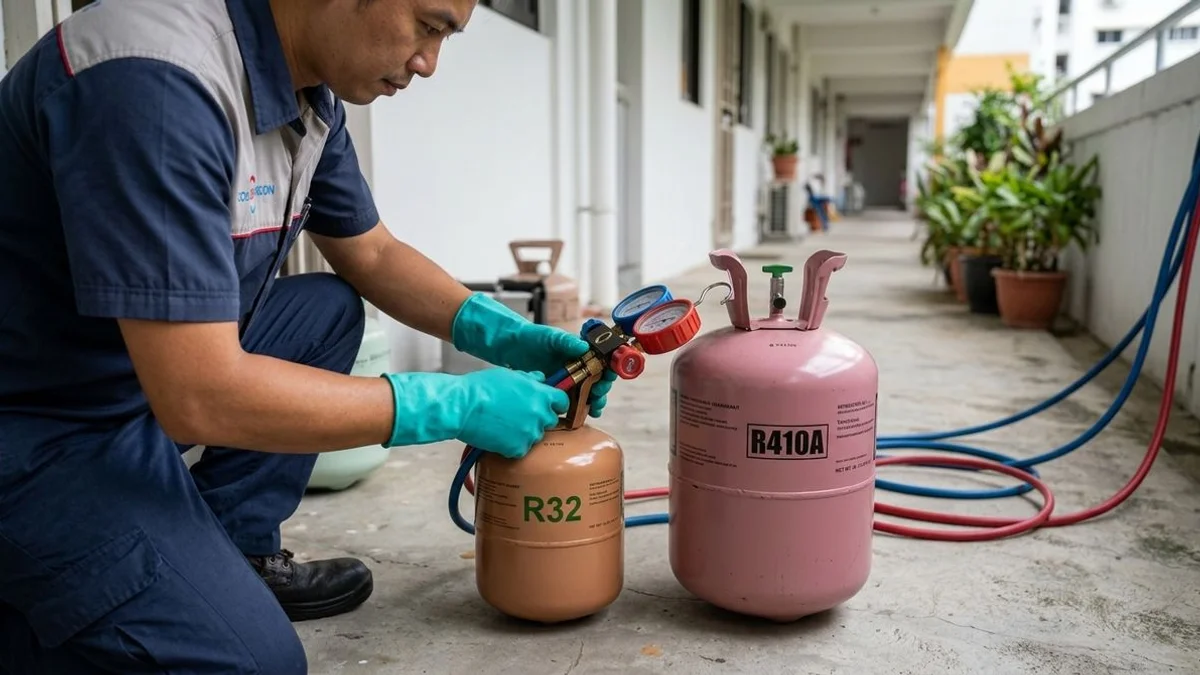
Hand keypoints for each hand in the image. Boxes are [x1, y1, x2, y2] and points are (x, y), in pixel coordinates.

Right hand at [380, 368, 568, 457]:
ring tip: (505, 426)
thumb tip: (541, 379)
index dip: (555, 404)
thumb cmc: (482, 387)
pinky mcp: (517, 449)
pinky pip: (521, 449)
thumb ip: (530, 379)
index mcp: (541, 394)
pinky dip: (512, 446)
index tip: (548, 405)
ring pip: (535, 436)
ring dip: (525, 432)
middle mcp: (540, 414)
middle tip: (519, 415)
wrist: (462, 407)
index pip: (562, 402)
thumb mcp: (509, 375)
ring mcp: (530, 433)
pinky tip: (498, 436)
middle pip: (550, 420)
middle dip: (538, 418)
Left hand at [451, 293, 616, 416]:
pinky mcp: (555, 392)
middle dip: (601, 391)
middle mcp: (577, 368)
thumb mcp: (550, 337)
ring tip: (593, 409)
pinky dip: (577, 410)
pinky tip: (579, 416)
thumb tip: (584, 346)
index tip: (607, 377)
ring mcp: (567, 381)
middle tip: (598, 397)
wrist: (510, 347)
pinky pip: (570, 403)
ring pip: (586, 395)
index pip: (601, 363)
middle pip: (597, 382)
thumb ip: (566, 341)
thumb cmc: (532, 337)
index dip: (608, 371)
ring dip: (593, 403)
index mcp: (580, 353)